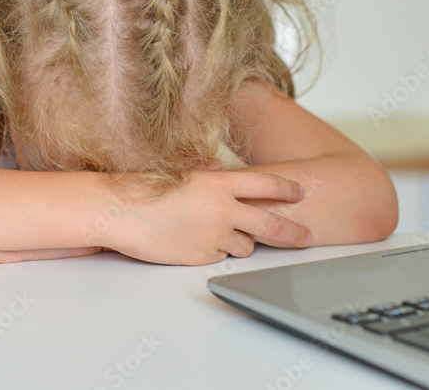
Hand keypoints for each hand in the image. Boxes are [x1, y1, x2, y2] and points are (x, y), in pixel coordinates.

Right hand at [99, 170, 310, 265]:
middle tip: (307, 238)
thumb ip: (211, 174)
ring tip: (214, 231)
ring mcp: (215, 236)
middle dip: (294, 233)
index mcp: (220, 183)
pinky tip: (193, 240)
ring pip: (246, 245)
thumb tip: (223, 172)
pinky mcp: (203, 257)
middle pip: (272, 224)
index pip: (268, 185)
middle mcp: (223, 210)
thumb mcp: (185, 172)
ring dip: (240, 241)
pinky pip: (220, 256)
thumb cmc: (147, 189)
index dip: (288, 190)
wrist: (121, 213)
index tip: (301, 193)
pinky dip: (214, 250)